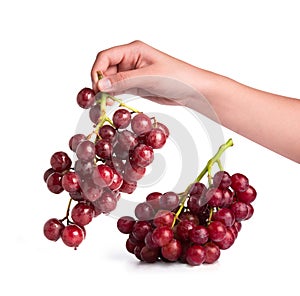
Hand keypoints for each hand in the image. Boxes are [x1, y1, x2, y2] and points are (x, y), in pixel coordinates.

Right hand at [91, 40, 205, 106]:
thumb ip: (123, 80)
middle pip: (106, 69)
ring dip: (106, 91)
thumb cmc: (176, 77)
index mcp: (133, 50)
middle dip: (101, 83)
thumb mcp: (148, 77)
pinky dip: (114, 95)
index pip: (106, 56)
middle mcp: (131, 60)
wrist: (191, 90)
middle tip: (99, 99)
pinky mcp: (136, 85)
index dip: (98, 71)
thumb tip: (101, 85)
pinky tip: (113, 103)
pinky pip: (119, 89)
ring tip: (105, 103)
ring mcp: (133, 73)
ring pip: (111, 80)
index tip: (96, 87)